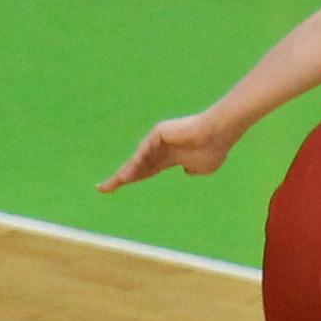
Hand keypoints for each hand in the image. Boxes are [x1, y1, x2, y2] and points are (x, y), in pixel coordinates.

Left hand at [100, 112, 234, 192]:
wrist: (218, 133)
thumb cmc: (213, 149)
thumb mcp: (203, 168)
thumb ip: (193, 170)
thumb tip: (185, 170)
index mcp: (168, 158)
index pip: (145, 171)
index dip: (133, 179)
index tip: (117, 187)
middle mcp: (159, 149)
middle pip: (135, 166)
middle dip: (119, 178)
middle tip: (101, 188)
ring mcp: (157, 139)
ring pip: (139, 160)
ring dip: (129, 172)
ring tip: (118, 181)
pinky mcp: (158, 132)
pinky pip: (144, 150)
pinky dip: (137, 161)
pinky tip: (129, 172)